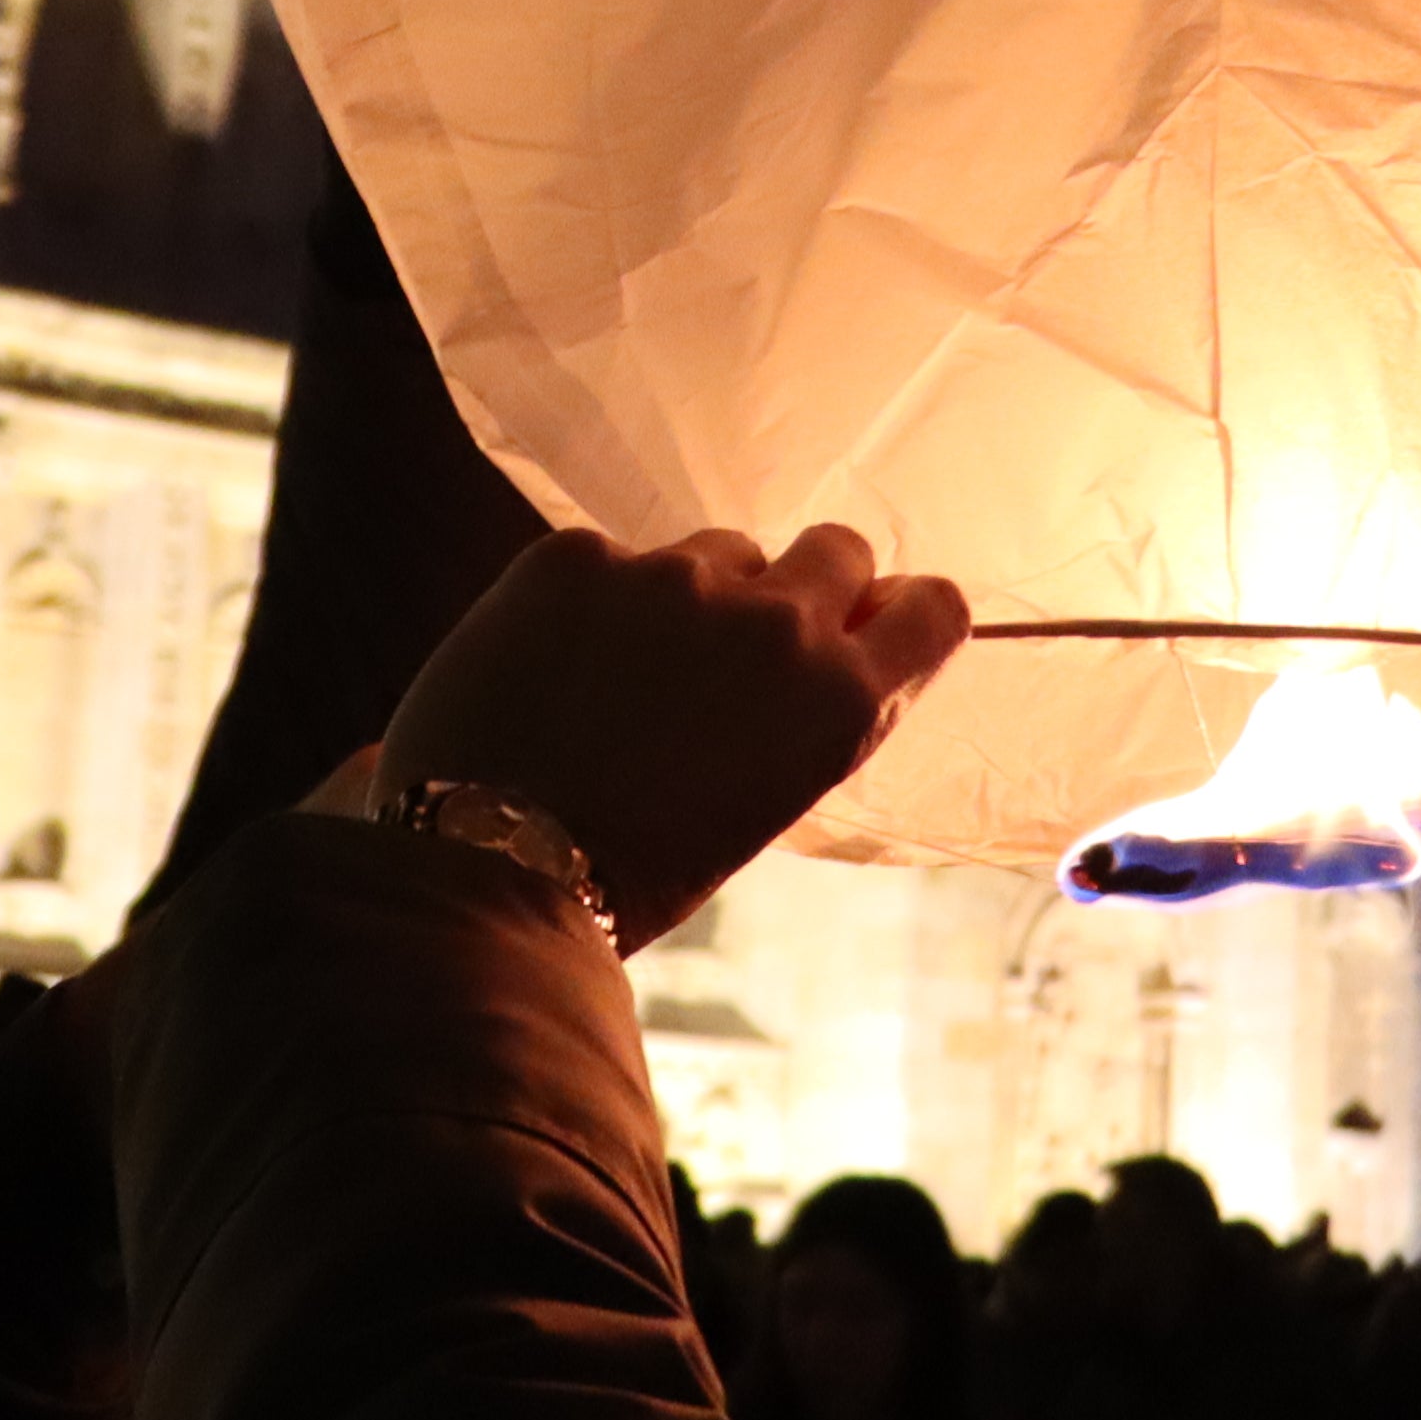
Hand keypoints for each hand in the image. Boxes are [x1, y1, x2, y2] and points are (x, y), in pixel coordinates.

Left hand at [375, 526, 969, 947]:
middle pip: (837, 548)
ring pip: (719, 550)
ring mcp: (675, 576)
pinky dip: (594, 601)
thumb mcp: (762, 806)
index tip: (863, 632)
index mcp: (839, 701)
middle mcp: (776, 622)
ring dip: (695, 595)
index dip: (898, 615)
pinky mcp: (580, 556)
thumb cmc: (634, 871)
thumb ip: (804, 713)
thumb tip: (819, 649)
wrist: (487, 870)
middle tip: (741, 653)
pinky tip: (551, 669)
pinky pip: (614, 559)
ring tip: (627, 679)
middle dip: (804, 587)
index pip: (933, 607)